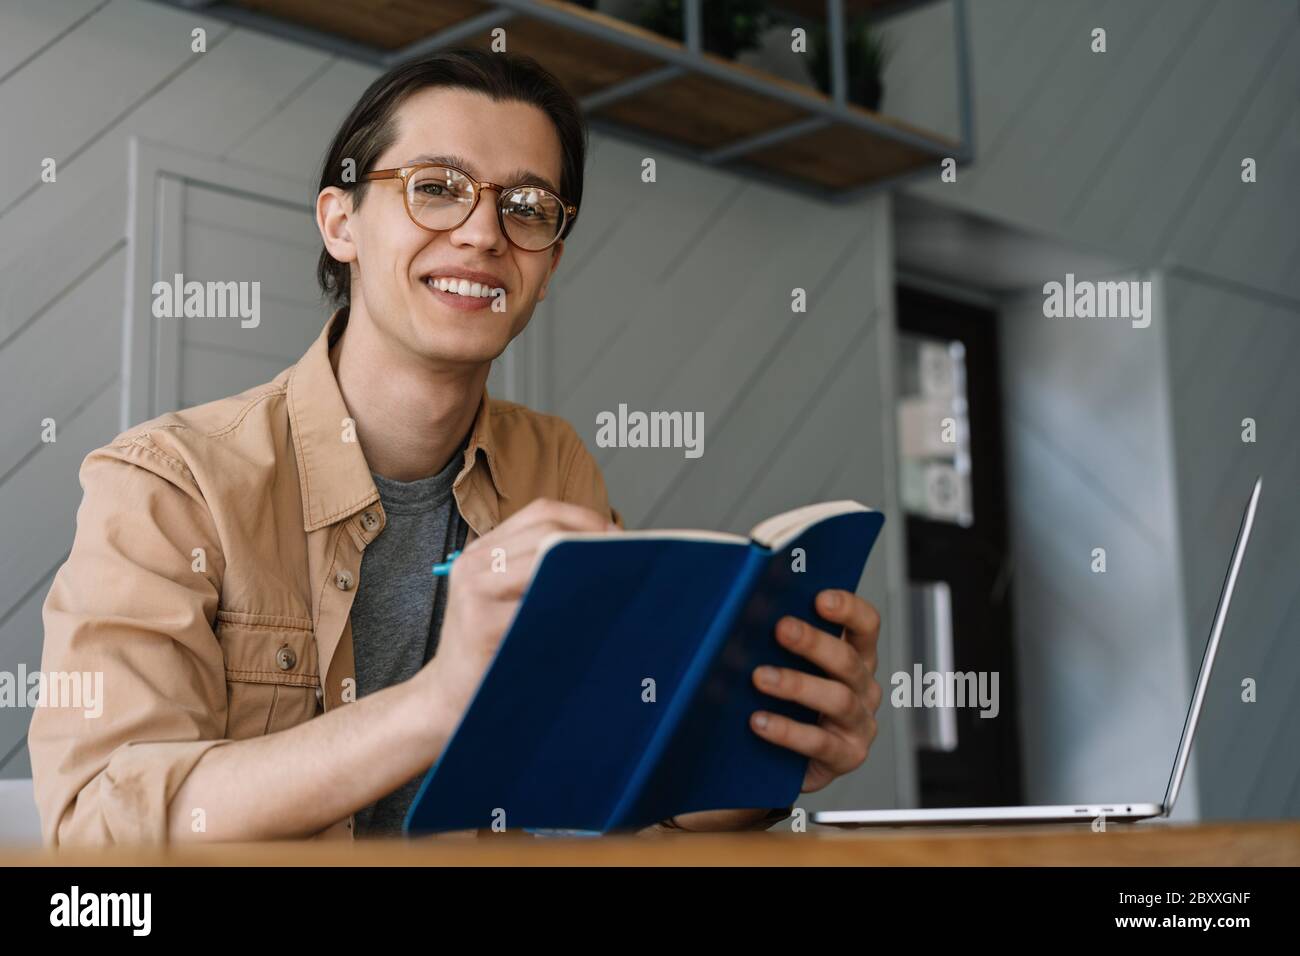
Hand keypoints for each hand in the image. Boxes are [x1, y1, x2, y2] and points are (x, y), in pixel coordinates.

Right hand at [421, 498, 613, 718]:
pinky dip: (570, 610)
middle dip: (592, 543)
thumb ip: (541, 570)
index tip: (616, 535)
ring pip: (546, 563)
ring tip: (614, 589)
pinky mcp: (482, 625)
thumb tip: (608, 547)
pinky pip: (539, 607)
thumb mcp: (507, 599)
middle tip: (627, 563)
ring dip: (585, 573)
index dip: (585, 518)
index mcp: (482, 551)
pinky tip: (589, 621)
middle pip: (547, 532)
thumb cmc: (490, 648)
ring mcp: (474, 592)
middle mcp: (473, 563)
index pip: (541, 513)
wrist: (446, 696)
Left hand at [750, 589, 882, 792]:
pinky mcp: (847, 756)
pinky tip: (760, 721)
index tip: (820, 598)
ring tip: (761, 677)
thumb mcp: (790, 667)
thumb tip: (749, 612)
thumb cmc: (787, 704)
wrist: (784, 761)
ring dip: (797, 685)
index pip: (866, 626)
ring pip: (838, 699)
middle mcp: (864, 688)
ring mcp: (859, 724)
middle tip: (781, 629)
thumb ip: (783, 643)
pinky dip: (787, 730)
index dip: (849, 609)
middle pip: (847, 659)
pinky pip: (819, 742)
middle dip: (814, 642)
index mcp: (856, 657)